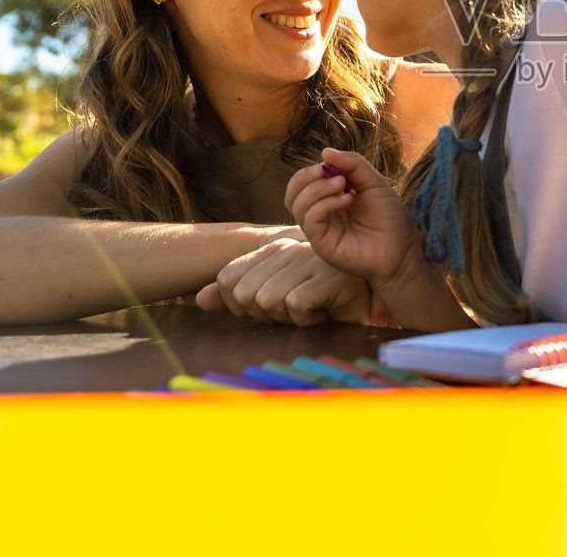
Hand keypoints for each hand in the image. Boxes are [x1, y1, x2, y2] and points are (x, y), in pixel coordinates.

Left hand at [196, 237, 374, 325]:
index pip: (228, 279)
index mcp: (272, 248)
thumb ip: (235, 296)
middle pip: (245, 294)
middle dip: (264, 315)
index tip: (271, 307)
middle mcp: (289, 247)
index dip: (241, 306)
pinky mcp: (329, 276)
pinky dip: (307, 320)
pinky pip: (295, 306)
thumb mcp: (273, 298)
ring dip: (287, 319)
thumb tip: (199, 299)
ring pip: (268, 300)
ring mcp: (310, 259)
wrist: (367, 307)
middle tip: (293, 311)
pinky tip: (323, 312)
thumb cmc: (317, 302)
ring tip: (310, 310)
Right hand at [285, 148, 421, 290]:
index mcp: (327, 200)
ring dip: (318, 188)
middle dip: (306, 176)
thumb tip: (325, 151)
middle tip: (329, 171)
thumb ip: (352, 164)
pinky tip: (347, 199)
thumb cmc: (389, 216)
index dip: (314, 169)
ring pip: (297, 204)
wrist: (403, 248)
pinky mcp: (322, 245)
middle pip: (292, 193)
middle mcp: (319, 216)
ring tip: (343, 184)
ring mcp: (319, 231)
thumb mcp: (372, 182)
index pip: (303, 181)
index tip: (339, 166)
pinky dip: (325, 203)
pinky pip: (310, 220)